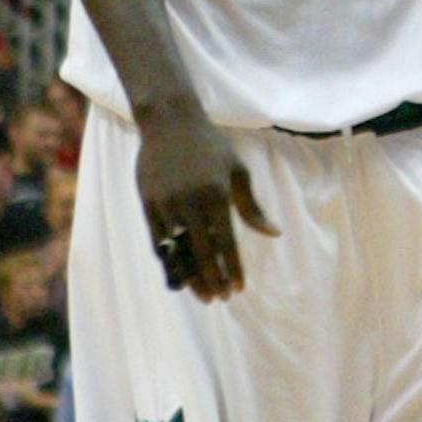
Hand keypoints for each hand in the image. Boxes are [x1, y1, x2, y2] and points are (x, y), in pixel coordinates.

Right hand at [135, 107, 278, 301]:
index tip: (238, 289)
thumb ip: (252, 207)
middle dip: (212, 279)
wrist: (170, 122)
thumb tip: (275, 234)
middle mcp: (190, 201)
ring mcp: (165, 204)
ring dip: (189, 276)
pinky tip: (179, 275)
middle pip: (201, 252)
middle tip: (220, 299)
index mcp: (216, 194)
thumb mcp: (238, 171)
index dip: (233, 268)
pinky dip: (168, 261)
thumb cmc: (211, 146)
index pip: (227, 242)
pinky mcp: (146, 204)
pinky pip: (157, 241)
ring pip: (177, 250)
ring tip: (201, 294)